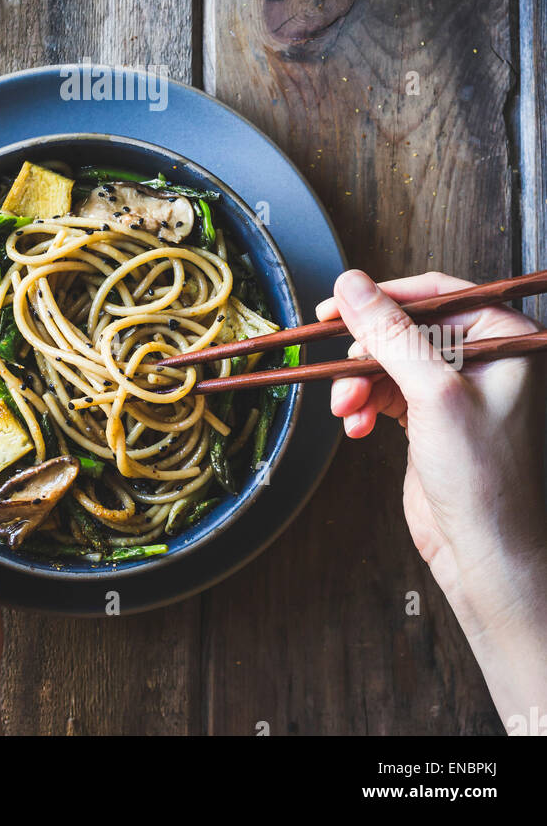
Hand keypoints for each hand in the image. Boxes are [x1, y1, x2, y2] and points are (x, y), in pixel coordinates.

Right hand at [319, 270, 546, 729]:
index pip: (437, 295)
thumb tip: (351, 286)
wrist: (486, 555)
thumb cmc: (485, 481)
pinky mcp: (433, 419)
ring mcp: (458, 390)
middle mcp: (485, 359)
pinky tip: (355, 425)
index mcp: (505, 339)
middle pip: (406, 328)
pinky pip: (386, 392)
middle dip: (366, 352)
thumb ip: (390, 333)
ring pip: (390, 361)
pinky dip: (364, 405)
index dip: (384, 297)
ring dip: (359, 383)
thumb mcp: (433, 394)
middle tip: (334, 363)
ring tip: (346, 408)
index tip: (339, 303)